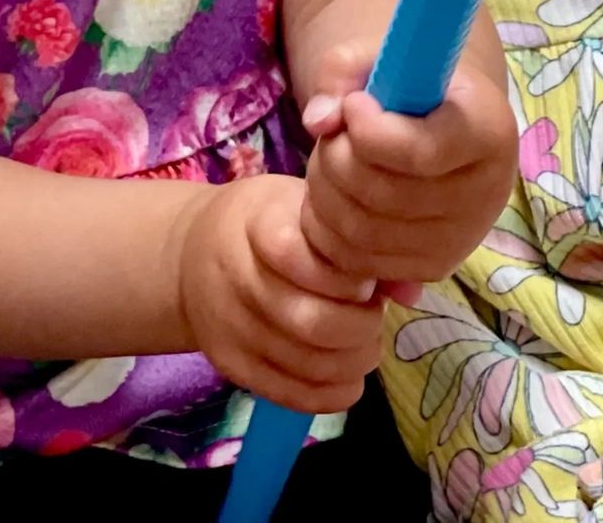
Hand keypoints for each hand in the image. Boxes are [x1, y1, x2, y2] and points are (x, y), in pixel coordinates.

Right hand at [173, 176, 384, 414]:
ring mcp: (231, 328)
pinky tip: (349, 375)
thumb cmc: (263, 222)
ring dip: (352, 362)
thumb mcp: (303, 206)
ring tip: (364, 342)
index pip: (298, 254)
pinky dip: (331, 394)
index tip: (365, 274)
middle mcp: (237, 278)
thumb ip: (355, 239)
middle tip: (374, 315)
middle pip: (309, 321)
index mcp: (255, 224)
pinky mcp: (232, 366)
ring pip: (305, 364)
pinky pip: (290, 395)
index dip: (345, 274)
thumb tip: (412, 289)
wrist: (191, 257)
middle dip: (360, 326)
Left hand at [298, 44, 516, 293]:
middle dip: (336, 156)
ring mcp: (461, 239)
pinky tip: (334, 191)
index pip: (420, 152)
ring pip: (363, 231)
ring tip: (331, 156)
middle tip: (334, 131)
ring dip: (325, 190)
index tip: (354, 104)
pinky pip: (359, 260)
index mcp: (488, 130)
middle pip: (383, 193)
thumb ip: (344, 70)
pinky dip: (327, 227)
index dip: (370, 131)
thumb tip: (318, 121)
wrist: (450, 125)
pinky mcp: (433, 267)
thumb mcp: (385, 57)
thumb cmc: (417, 83)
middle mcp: (486, 192)